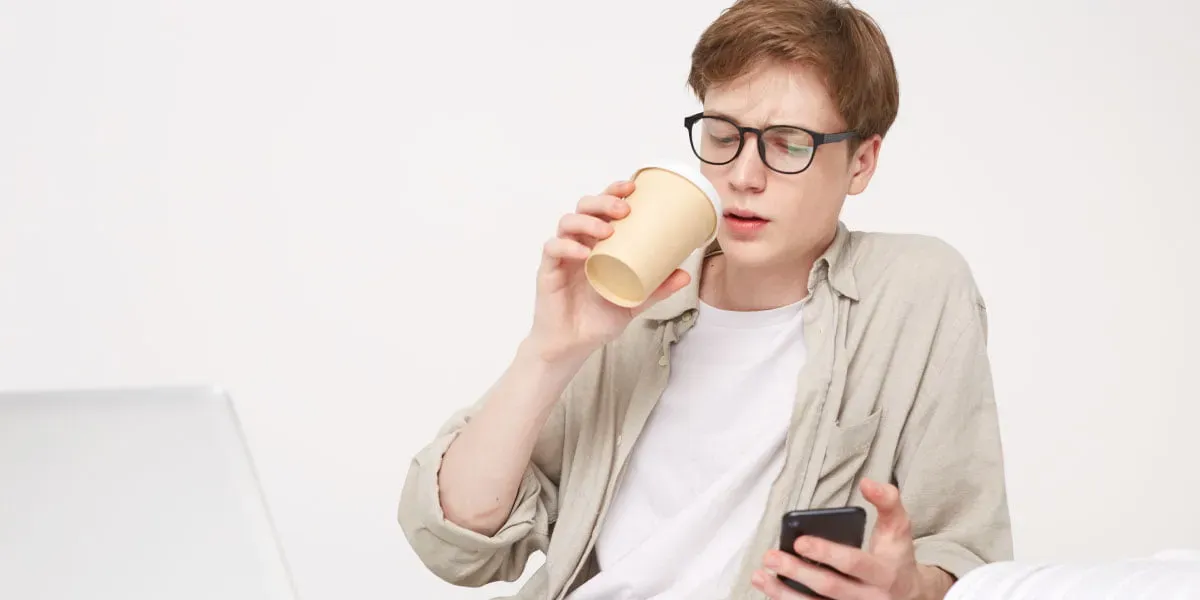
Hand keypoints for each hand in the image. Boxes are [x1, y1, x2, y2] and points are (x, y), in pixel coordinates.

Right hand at [526, 180, 690, 364]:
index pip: (602, 207)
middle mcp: (579, 243)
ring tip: (606, 231)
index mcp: (597, 243)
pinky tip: (584, 253)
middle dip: (603, 201)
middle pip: (584, 207)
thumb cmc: (598, 318)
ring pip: (567, 222)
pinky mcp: (548, 270)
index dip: (614, 191)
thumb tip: (686, 274)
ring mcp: (562, 255)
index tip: (633, 188)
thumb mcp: (634, 301)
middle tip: (624, 210)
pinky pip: (553, 249)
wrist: (573, 345)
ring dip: (587, 221)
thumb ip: (657, 288)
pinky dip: (567, 247)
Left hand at [751, 479, 954, 599]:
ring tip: (760, 576)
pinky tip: (770, 590)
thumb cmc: (896, 557)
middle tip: (771, 556)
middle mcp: (870, 597)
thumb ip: (887, 501)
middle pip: (829, 587)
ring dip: (784, 594)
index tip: (799, 542)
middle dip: (797, 572)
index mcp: (884, 573)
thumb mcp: (899, 528)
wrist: (910, 596)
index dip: (826, 553)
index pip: (853, 564)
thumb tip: (867, 483)